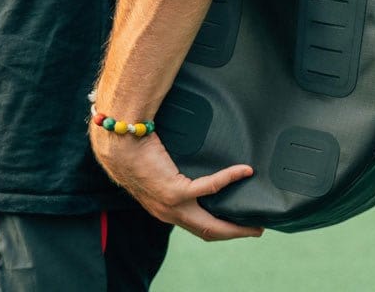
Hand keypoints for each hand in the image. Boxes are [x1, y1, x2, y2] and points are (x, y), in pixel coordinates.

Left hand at [91, 127, 263, 240]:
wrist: (119, 140)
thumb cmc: (134, 145)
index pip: (194, 226)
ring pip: (210, 223)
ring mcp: (171, 206)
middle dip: (232, 234)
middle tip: (254, 230)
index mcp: (163, 209)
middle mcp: (167, 213)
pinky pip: (209, 188)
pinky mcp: (175, 191)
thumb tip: (189, 158)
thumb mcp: (155, 167)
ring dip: (235, 226)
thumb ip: (172, 170)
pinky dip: (229, 178)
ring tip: (254, 220)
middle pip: (206, 232)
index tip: (233, 224)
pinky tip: (244, 170)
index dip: (215, 229)